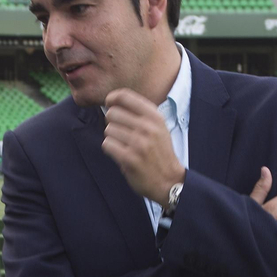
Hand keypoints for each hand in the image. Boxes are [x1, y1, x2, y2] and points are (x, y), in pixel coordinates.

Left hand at [102, 88, 184, 204]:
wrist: (169, 180)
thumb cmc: (160, 153)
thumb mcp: (158, 128)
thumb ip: (139, 114)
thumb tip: (111, 103)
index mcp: (155, 117)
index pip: (125, 96)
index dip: (111, 99)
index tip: (109, 105)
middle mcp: (148, 127)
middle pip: (112, 113)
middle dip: (111, 122)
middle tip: (120, 133)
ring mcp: (139, 143)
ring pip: (108, 130)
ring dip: (111, 138)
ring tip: (123, 146)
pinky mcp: (129, 158)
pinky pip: (107, 144)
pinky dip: (110, 149)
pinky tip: (120, 154)